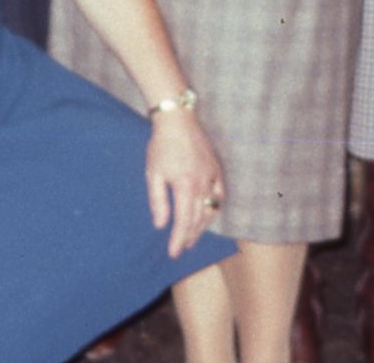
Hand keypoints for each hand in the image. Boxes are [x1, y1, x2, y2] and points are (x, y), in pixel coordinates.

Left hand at [145, 111, 224, 259]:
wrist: (178, 120)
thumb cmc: (162, 146)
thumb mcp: (153, 174)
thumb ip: (158, 201)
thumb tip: (161, 225)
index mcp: (186, 186)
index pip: (184, 221)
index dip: (179, 240)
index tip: (174, 253)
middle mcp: (203, 184)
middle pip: (199, 219)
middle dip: (190, 236)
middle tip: (182, 247)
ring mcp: (212, 176)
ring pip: (211, 209)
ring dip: (203, 226)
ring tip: (193, 236)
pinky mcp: (216, 169)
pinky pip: (220, 194)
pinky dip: (215, 207)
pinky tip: (208, 214)